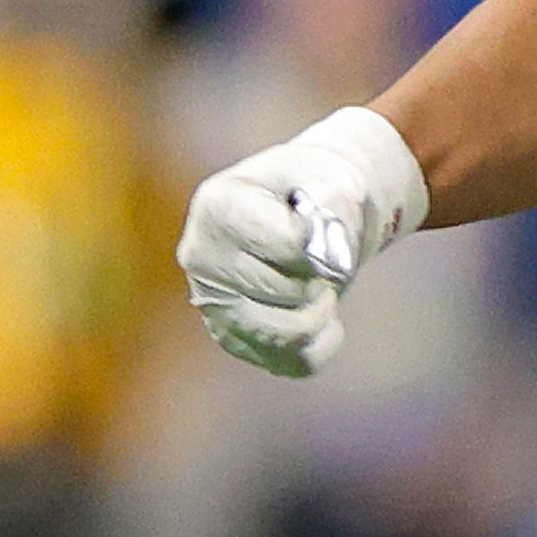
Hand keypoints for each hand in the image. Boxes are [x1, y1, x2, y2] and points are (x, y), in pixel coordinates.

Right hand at [177, 106, 426, 377]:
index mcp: (218, 206)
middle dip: (321, 278)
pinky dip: (321, 345)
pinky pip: (291, 362)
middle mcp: (201, 257)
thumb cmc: (314, 186)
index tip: (322, 227)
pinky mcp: (231, 338)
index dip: (322, 243)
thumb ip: (335, 200)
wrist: (303, 204)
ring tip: (324, 289)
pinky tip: (325, 319)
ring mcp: (211, 303)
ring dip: (321, 314)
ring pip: (285, 336)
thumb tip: (327, 252)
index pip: (287, 244)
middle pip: (284, 291)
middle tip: (327, 261)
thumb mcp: (332, 173)